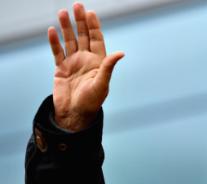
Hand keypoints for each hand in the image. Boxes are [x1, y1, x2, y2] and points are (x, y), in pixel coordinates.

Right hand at [48, 2, 123, 131]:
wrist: (75, 115)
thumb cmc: (92, 102)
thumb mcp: (102, 84)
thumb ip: (108, 67)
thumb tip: (121, 53)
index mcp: (98, 62)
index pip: (96, 39)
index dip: (94, 26)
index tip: (90, 13)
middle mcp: (86, 60)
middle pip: (83, 36)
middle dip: (80, 21)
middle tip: (76, 5)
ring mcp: (73, 63)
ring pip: (69, 41)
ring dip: (66, 27)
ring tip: (62, 12)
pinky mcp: (61, 69)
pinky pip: (57, 52)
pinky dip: (54, 42)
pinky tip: (52, 31)